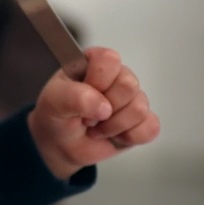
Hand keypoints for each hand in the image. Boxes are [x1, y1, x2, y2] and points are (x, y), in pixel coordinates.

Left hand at [27, 47, 159, 179]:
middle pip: (128, 85)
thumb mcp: (53, 102)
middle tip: (86, 116)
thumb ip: (73, 96)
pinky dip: (128, 137)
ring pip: (139, 109)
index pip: (109, 59)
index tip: (81, 96)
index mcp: (93, 63)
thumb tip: (103, 106)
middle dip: (103, 109)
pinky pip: (150, 127)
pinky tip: (113, 135)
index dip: (98, 81)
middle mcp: (116, 77)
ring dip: (112, 126)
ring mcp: (132, 99)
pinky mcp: (143, 121)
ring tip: (96, 127)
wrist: (61, 145)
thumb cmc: (57, 116)